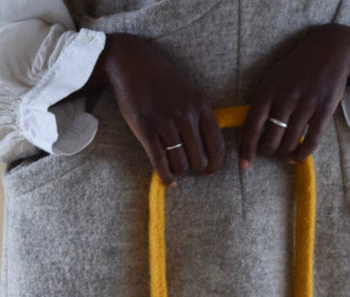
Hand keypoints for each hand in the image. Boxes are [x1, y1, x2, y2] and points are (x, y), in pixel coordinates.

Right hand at [74, 33, 225, 186]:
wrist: (132, 63)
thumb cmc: (162, 81)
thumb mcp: (190, 93)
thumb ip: (200, 117)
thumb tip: (210, 148)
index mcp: (200, 107)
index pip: (217, 146)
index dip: (215, 164)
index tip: (210, 170)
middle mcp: (186, 116)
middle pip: (199, 159)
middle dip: (195, 169)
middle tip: (188, 168)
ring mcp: (166, 123)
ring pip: (181, 164)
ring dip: (179, 171)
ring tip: (174, 168)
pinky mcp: (147, 129)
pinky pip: (160, 162)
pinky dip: (166, 177)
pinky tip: (168, 182)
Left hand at [237, 24, 349, 169]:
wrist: (330, 49)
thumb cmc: (296, 68)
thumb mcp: (272, 79)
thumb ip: (261, 104)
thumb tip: (247, 135)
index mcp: (267, 90)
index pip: (252, 126)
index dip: (246, 149)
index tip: (244, 166)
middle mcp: (285, 98)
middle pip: (270, 141)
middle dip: (268, 151)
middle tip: (271, 149)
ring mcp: (305, 104)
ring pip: (289, 144)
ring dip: (284, 153)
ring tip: (284, 151)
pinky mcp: (324, 110)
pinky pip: (310, 142)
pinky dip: (301, 155)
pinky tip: (295, 157)